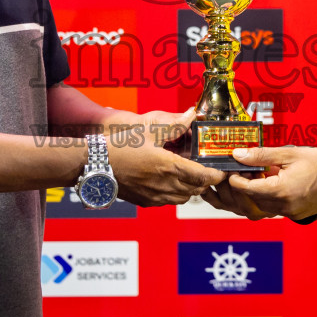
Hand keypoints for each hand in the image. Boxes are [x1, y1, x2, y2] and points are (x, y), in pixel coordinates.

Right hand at [106, 108, 225, 206]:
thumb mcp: (148, 131)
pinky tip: (166, 181)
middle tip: (205, 169)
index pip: (203, 177)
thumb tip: (191, 115)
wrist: (95, 165)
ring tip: (186, 174)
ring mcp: (155, 197)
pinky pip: (167, 202)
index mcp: (169, 167)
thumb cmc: (121, 147)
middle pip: (196, 189)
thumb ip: (174, 126)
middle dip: (204, 181)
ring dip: (189, 188)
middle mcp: (165, 186)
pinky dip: (173, 194)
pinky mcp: (146, 202)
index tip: (221, 171)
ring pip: (184, 198)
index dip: (216, 175)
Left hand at [216, 145, 316, 220]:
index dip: (235, 179)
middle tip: (243, 170)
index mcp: (280, 190)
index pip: (246, 189)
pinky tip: (270, 184)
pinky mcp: (294, 215)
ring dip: (254, 193)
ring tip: (257, 176)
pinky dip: (266, 198)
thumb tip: (238, 154)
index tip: (232, 169)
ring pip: (260, 207)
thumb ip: (261, 155)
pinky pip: (272, 209)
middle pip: (250, 199)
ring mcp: (288, 212)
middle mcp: (283, 206)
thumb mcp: (288, 154)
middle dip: (243, 186)